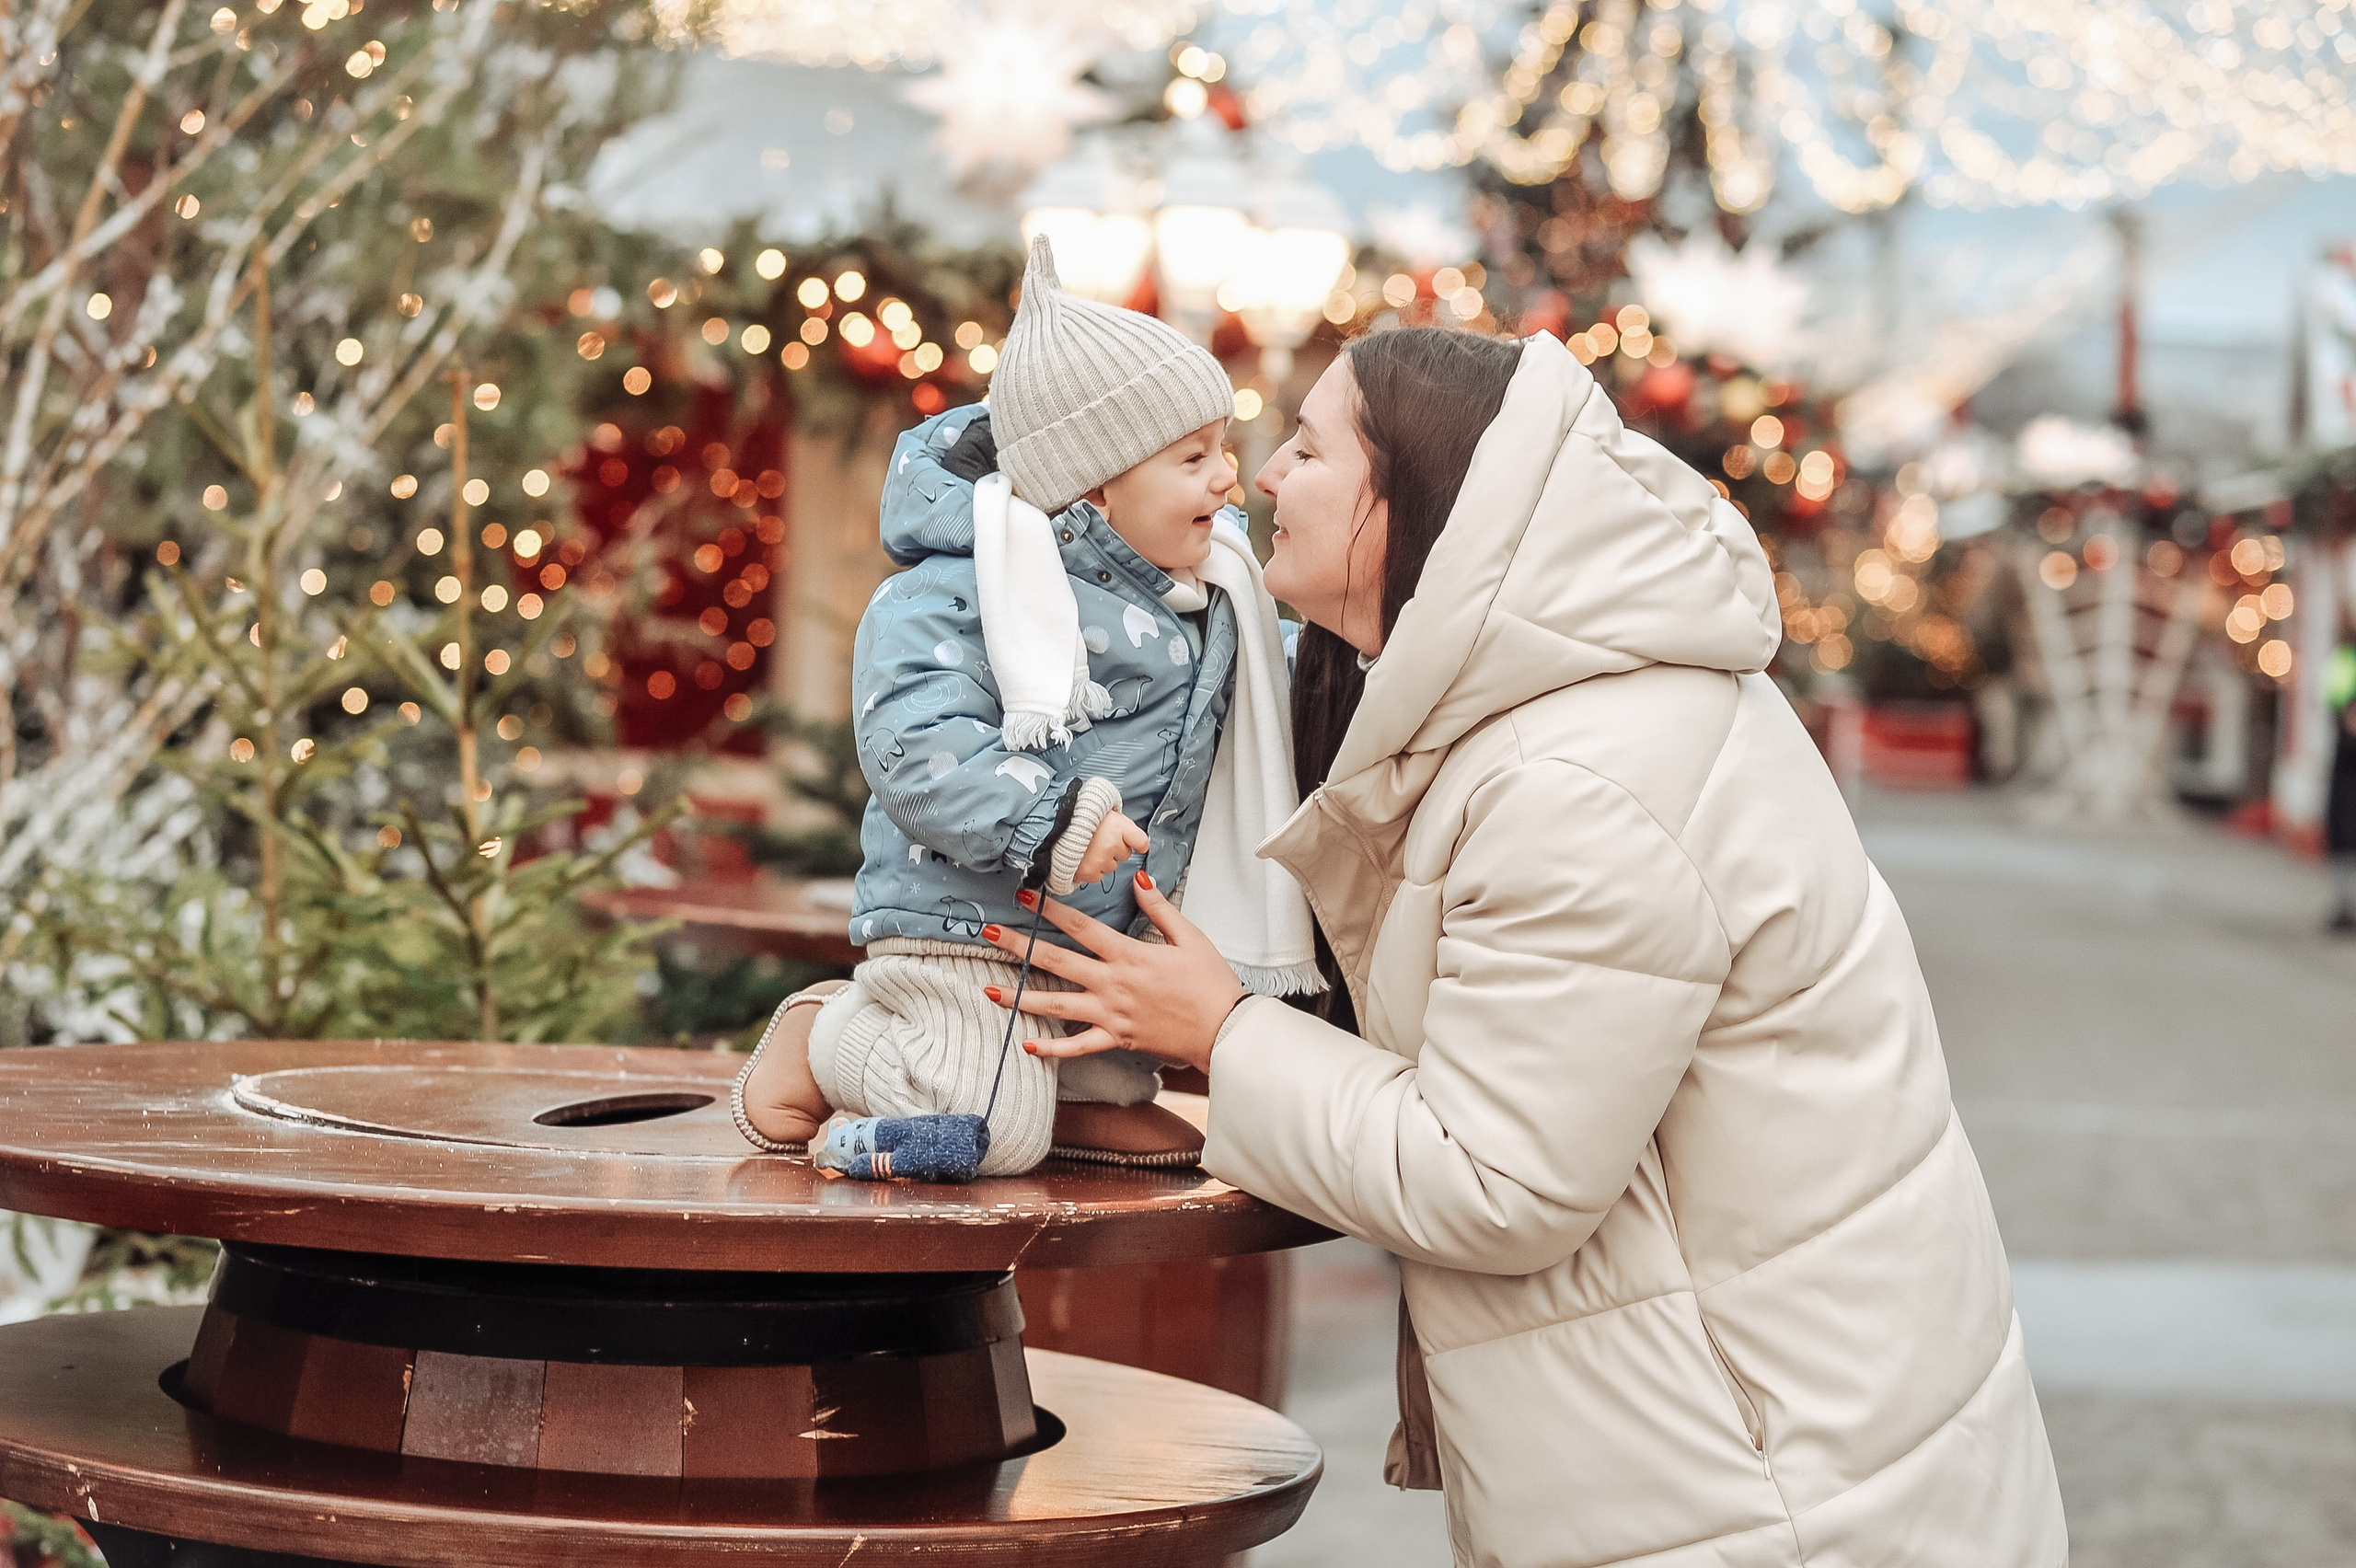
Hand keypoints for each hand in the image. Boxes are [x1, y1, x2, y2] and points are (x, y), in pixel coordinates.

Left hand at [981, 871, 1243, 1074]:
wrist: (1224, 1030)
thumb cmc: (1211, 982)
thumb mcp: (1189, 937)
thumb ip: (1159, 908)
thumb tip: (1139, 879)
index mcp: (1129, 955)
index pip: (1081, 927)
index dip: (1050, 910)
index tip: (1025, 897)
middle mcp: (1113, 984)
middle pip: (1056, 962)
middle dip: (1019, 947)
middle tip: (989, 935)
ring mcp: (1111, 1014)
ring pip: (1056, 1005)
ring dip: (1020, 997)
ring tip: (989, 991)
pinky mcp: (1116, 1039)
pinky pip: (1077, 1046)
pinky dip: (1051, 1048)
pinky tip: (1026, 1046)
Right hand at [1072, 810, 1149, 885]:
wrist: (1046, 826)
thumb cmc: (1074, 815)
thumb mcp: (1101, 809)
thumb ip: (1120, 823)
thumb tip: (1137, 839)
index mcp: (1117, 825)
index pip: (1141, 841)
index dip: (1137, 842)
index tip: (1135, 844)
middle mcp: (1111, 844)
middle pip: (1125, 854)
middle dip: (1115, 848)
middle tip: (1097, 838)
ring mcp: (1099, 860)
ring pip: (1111, 866)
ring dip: (1102, 859)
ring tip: (1086, 847)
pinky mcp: (1088, 872)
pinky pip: (1098, 875)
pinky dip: (1091, 869)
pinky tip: (1081, 857)